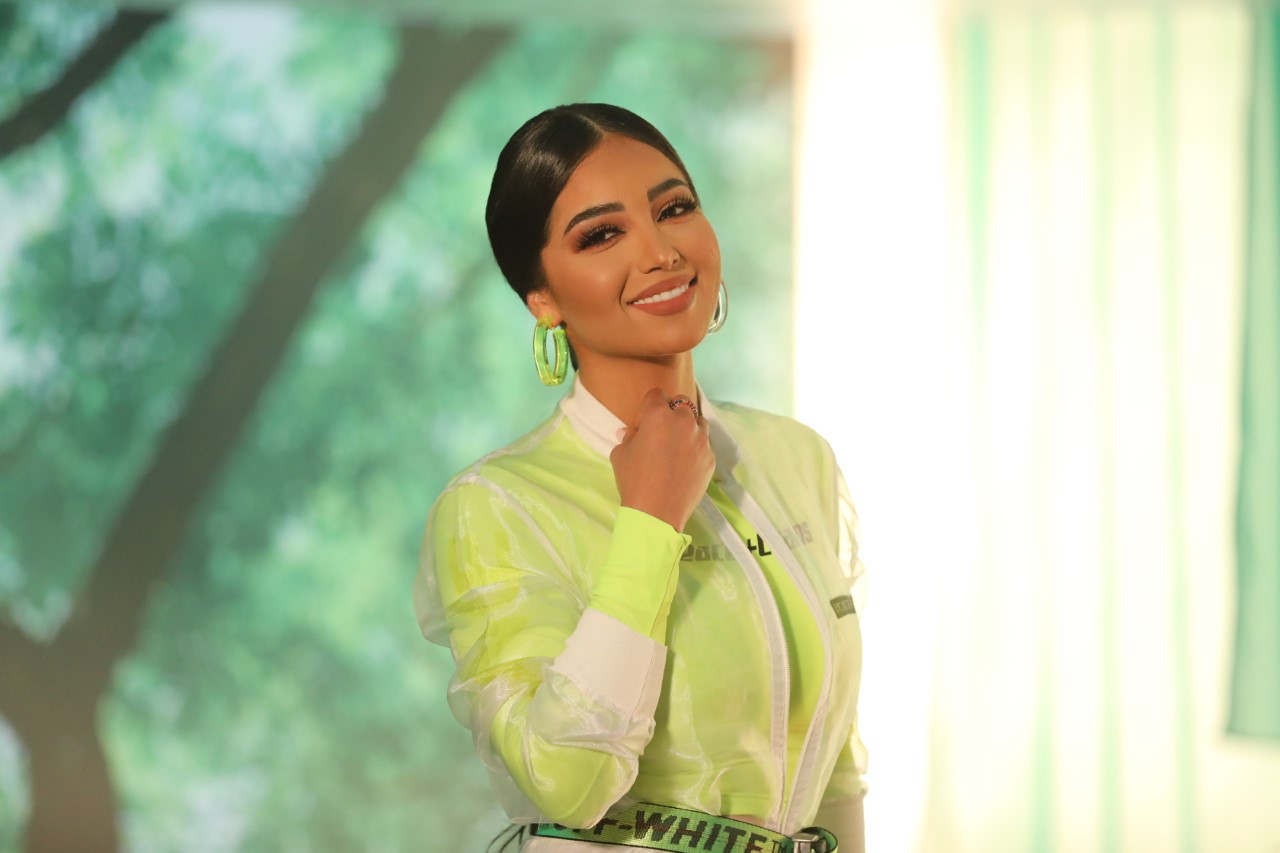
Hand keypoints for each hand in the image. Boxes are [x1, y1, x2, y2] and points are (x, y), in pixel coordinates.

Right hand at [609, 388, 715, 531]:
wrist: (657, 513)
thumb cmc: (634, 481)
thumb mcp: (620, 455)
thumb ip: (628, 437)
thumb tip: (631, 433)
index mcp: (658, 415)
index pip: (656, 395)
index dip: (648, 408)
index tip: (643, 425)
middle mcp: (683, 422)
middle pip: (681, 403)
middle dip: (671, 412)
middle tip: (662, 433)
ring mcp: (701, 440)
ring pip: (697, 422)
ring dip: (688, 428)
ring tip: (677, 447)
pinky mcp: (710, 458)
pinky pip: (704, 445)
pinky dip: (695, 449)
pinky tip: (684, 465)